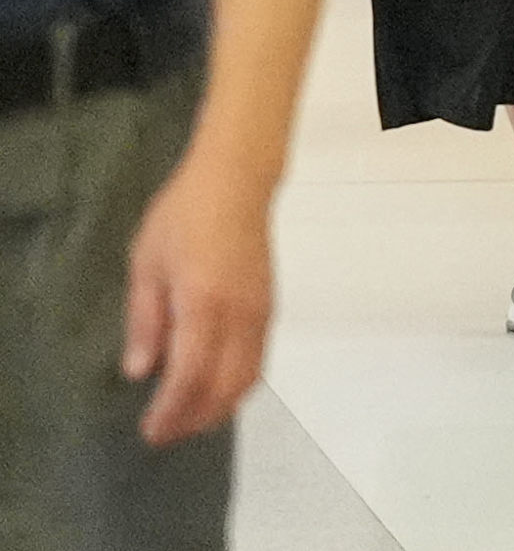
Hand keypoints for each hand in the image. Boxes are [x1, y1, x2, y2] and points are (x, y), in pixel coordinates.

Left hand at [124, 150, 274, 446]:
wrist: (237, 181)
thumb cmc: (184, 216)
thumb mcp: (147, 264)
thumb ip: (145, 321)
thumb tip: (141, 372)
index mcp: (204, 303)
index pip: (191, 375)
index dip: (171, 411)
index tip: (151, 431)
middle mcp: (240, 314)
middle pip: (226, 386)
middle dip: (196, 418)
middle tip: (166, 434)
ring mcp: (261, 312)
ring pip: (249, 377)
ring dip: (220, 407)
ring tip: (188, 420)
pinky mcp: (269, 308)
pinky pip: (257, 360)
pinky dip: (237, 385)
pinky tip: (213, 388)